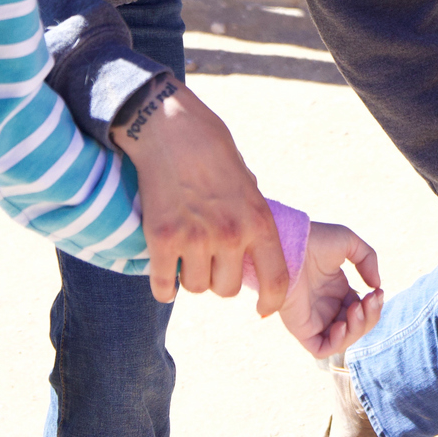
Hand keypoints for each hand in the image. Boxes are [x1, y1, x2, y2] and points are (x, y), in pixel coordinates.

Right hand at [115, 76, 287, 315]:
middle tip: (208, 261)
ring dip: (190, 278)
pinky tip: (163, 275)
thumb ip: (250, 215)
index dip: (271, 301)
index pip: (276, 280)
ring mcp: (194, 238)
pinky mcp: (161, 238)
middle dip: (218, 280)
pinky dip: (163, 286)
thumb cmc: (210, 148)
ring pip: (196, 288)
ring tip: (184, 256)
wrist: (169, 127)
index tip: (263, 309)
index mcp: (258, 221)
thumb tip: (251, 247)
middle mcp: (229, 235)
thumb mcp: (246, 181)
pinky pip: (164, 285)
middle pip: (227, 289)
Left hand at [274, 221, 383, 358]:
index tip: (377, 292)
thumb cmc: (314, 240)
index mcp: (337, 291)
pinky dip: (337, 343)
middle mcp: (326, 307)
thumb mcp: (349, 243)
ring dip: (357, 329)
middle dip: (370, 317)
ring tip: (356, 309)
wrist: (289, 243)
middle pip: (357, 327)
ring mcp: (314, 319)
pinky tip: (341, 325)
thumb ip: (368, 259)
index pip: (362, 309)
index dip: (374, 306)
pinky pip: (321, 349)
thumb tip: (376, 286)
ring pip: (343, 340)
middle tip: (370, 300)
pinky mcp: (301, 328)